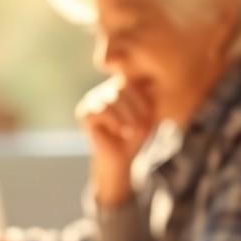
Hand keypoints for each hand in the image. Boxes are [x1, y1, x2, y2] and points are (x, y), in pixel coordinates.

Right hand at [75, 77, 154, 204]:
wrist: (120, 159)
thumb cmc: (135, 136)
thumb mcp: (148, 115)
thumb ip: (149, 97)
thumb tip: (156, 84)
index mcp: (118, 86)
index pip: (131, 81)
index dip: (142, 99)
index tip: (150, 118)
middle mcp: (103, 90)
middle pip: (120, 88)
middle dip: (134, 109)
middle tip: (141, 128)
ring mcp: (91, 100)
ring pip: (111, 100)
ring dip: (127, 118)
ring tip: (132, 132)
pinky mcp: (84, 113)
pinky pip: (102, 111)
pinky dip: (115, 122)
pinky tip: (118, 132)